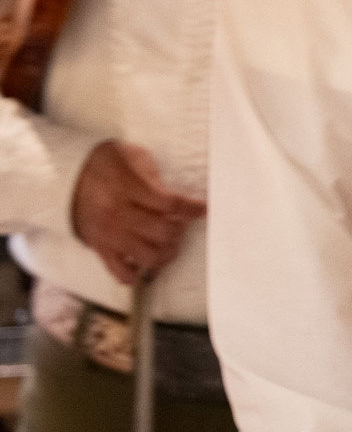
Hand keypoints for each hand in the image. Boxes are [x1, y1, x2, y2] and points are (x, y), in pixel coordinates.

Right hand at [70, 140, 204, 285]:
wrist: (69, 176)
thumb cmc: (109, 164)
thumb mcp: (136, 158)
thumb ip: (156, 179)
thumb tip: (179, 201)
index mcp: (128, 188)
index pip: (170, 204)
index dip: (192, 208)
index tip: (202, 208)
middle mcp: (117, 214)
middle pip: (162, 233)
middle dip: (179, 230)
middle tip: (181, 224)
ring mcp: (108, 234)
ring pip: (147, 256)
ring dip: (165, 252)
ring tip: (169, 243)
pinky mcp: (99, 248)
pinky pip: (120, 272)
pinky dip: (137, 273)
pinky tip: (146, 261)